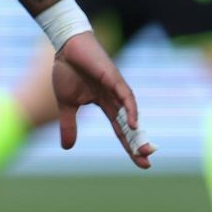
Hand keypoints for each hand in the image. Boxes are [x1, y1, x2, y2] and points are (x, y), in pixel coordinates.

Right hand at [52, 31, 153, 169]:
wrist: (65, 48)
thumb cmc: (66, 71)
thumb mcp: (66, 105)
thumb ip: (69, 125)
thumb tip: (67, 147)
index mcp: (105, 105)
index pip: (120, 130)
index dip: (129, 146)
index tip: (140, 164)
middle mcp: (115, 99)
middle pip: (129, 126)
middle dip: (138, 144)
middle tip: (146, 163)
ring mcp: (116, 89)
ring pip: (131, 114)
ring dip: (137, 132)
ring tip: (144, 150)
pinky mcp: (114, 79)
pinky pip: (126, 97)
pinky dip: (131, 110)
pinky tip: (133, 124)